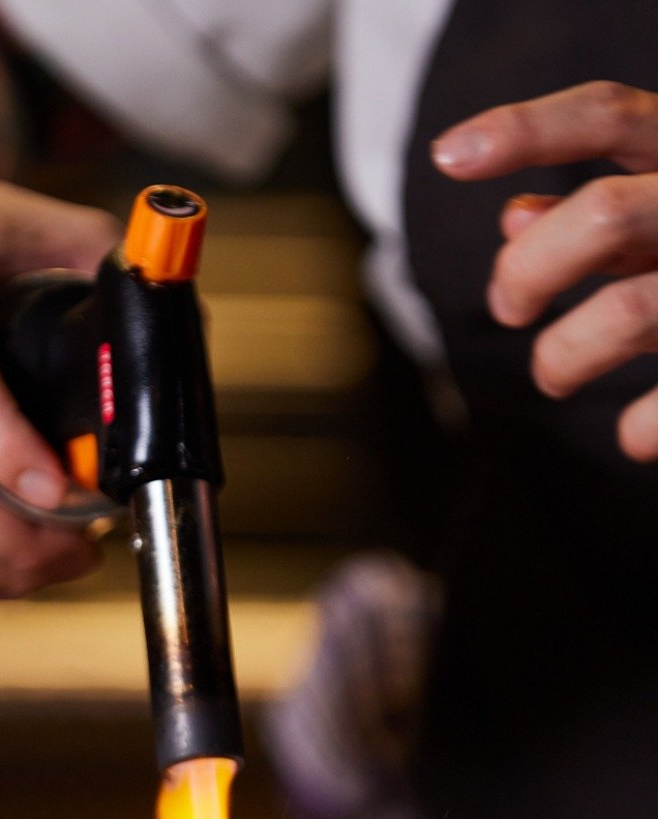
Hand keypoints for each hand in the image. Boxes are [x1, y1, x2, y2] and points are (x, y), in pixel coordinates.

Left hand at [432, 80, 657, 460]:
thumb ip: (601, 211)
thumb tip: (513, 217)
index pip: (610, 117)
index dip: (525, 130)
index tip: (447, 157)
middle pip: (604, 216)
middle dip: (529, 271)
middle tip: (508, 309)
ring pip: (629, 313)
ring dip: (565, 354)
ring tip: (551, 374)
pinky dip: (644, 428)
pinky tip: (631, 436)